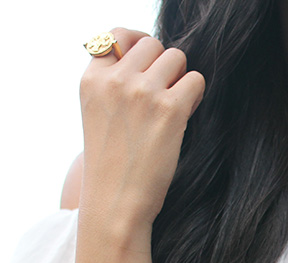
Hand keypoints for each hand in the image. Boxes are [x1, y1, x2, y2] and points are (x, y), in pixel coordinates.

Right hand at [78, 28, 204, 230]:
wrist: (116, 203)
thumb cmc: (112, 165)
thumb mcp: (98, 115)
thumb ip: (114, 85)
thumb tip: (151, 59)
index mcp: (91, 79)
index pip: (116, 35)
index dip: (137, 46)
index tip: (146, 66)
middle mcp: (115, 80)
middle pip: (153, 44)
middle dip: (163, 66)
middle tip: (162, 96)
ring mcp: (142, 92)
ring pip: (177, 57)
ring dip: (181, 79)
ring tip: (173, 108)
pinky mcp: (170, 109)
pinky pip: (196, 80)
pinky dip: (195, 96)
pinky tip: (183, 117)